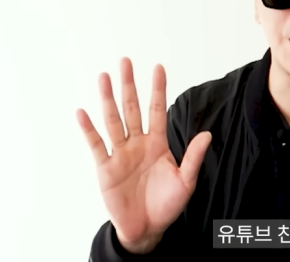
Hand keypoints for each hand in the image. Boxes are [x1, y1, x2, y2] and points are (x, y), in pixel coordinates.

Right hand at [77, 58, 211, 253]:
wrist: (147, 229)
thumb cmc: (167, 206)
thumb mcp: (186, 181)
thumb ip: (194, 157)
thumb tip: (207, 134)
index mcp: (157, 144)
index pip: (157, 110)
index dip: (157, 89)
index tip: (158, 67)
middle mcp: (137, 144)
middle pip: (132, 108)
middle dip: (129, 85)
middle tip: (125, 61)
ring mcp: (120, 154)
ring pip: (113, 121)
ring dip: (107, 99)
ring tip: (103, 77)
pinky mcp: (105, 168)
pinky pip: (96, 145)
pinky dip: (88, 129)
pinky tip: (82, 112)